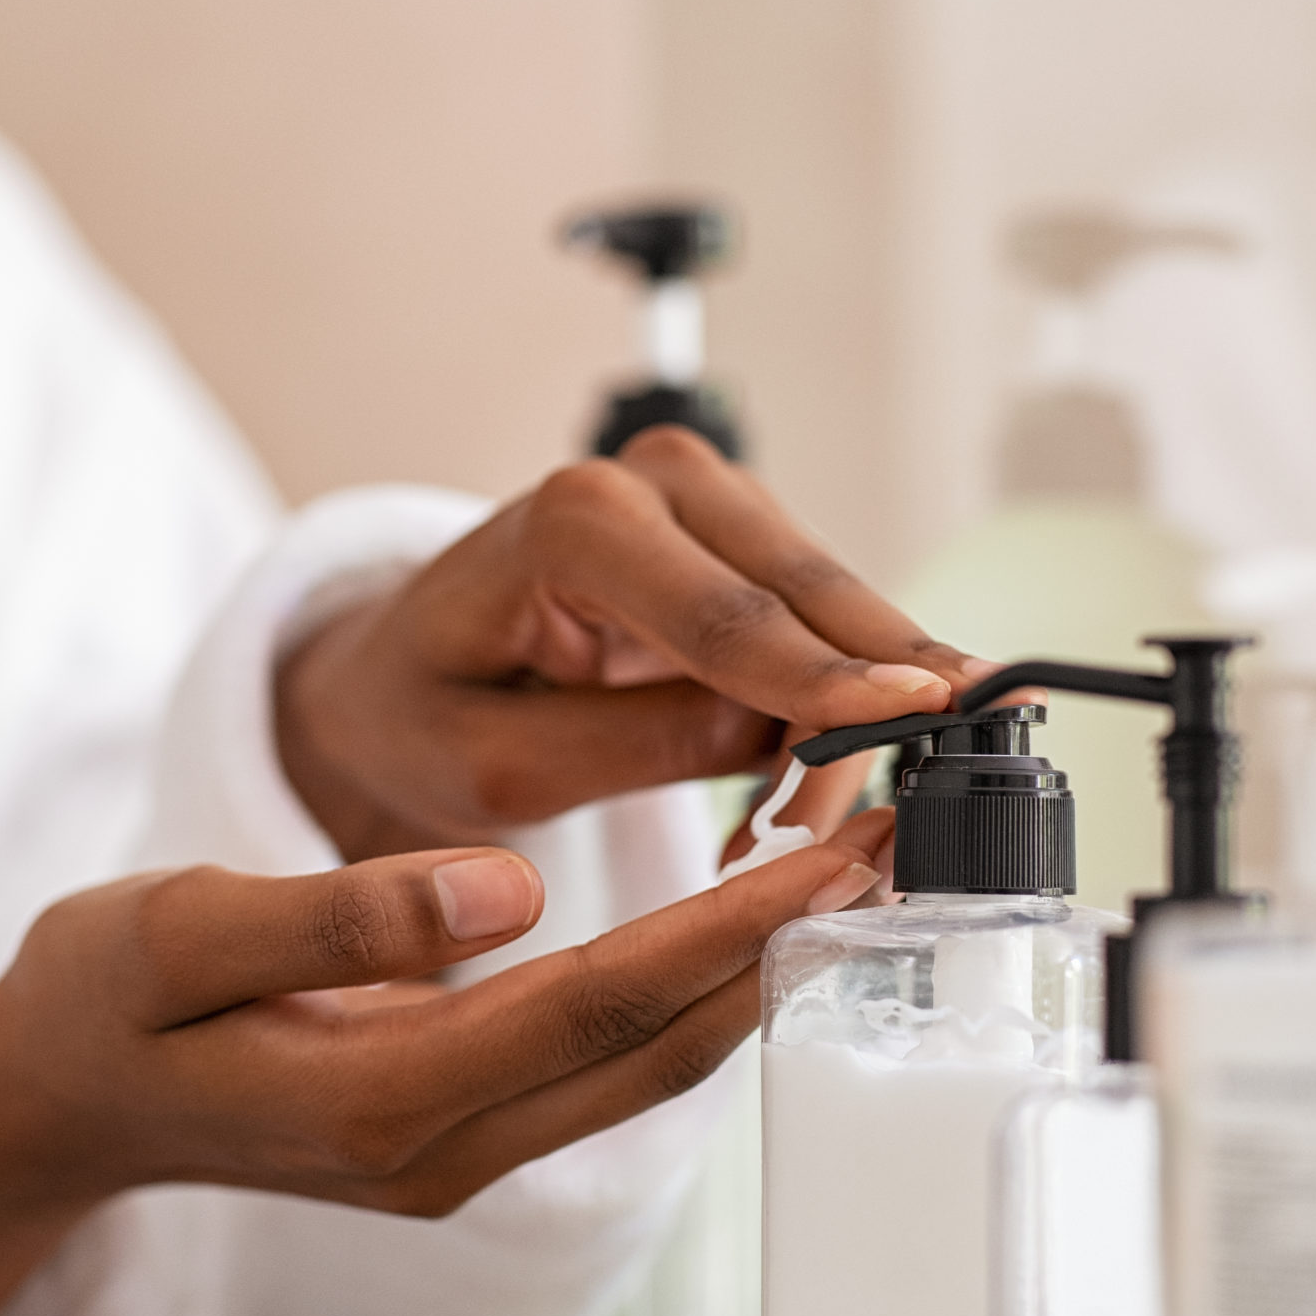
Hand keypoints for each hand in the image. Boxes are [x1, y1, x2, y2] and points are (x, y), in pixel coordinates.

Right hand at [0, 811, 889, 1315]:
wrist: (57, 1106)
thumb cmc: (98, 1005)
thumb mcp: (168, 935)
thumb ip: (332, 918)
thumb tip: (502, 889)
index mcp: (380, 1098)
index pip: (595, 1006)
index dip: (726, 929)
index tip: (839, 848)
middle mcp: (445, 1149)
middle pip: (656, 1051)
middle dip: (788, 945)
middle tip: (898, 835)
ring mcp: (461, 1155)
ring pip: (649, 1067)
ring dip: (758, 969)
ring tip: (852, 862)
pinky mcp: (465, 1133)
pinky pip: (610, 1064)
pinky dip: (690, 988)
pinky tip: (739, 918)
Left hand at [277, 426, 993, 859]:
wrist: (394, 678)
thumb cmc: (422, 715)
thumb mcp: (496, 764)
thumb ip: (634, 746)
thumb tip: (779, 737)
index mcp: (574, 520)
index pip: (725, 613)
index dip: (825, 676)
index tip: (921, 713)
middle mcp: (654, 480)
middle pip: (807, 597)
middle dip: (872, 703)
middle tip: (918, 812)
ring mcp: (708, 503)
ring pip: (835, 615)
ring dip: (845, 724)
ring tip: (788, 834)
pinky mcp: (741, 547)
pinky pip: (821, 630)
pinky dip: (829, 712)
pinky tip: (792, 792)